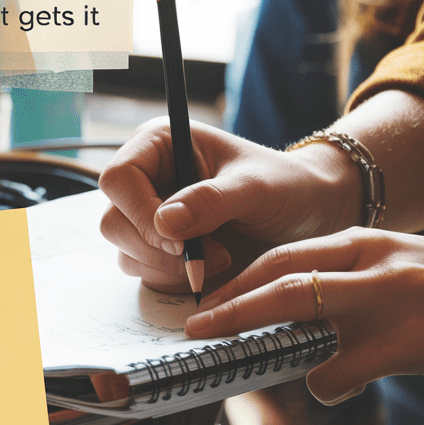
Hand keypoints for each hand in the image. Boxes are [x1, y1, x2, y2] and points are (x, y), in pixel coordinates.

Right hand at [98, 118, 359, 292]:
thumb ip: (211, 201)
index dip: (141, 213)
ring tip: (219, 259)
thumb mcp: (255, 188)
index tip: (180, 242)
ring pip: (125, 251)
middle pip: (114, 221)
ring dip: (168, 267)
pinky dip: (173, 279)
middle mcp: (145, 179)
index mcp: (159, 145)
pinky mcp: (156, 249)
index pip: (119, 179)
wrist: (310, 215)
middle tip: (206, 258)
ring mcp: (147, 216)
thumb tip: (165, 222)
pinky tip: (209, 270)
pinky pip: (143, 272)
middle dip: (156, 248)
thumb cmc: (286, 186)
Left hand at [184, 228, 423, 404]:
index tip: (205, 299)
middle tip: (195, 326)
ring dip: (256, 333)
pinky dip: (325, 383)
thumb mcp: (398, 270)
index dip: (239, 278)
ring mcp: (391, 298)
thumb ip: (347, 284)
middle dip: (230, 303)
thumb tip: (289, 317)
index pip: (284, 254)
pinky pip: (342, 368)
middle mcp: (373, 261)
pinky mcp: (409, 341)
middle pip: (281, 277)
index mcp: (366, 242)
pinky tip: (332, 387)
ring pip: (301, 310)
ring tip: (233, 353)